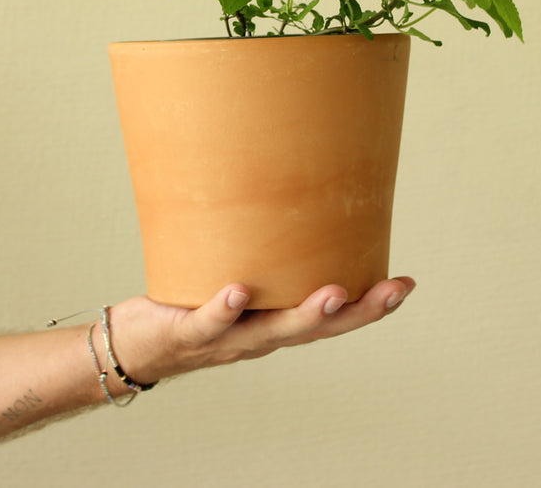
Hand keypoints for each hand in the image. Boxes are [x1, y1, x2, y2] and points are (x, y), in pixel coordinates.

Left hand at [107, 277, 414, 385]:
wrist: (134, 347)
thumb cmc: (188, 304)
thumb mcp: (232, 279)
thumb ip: (257, 254)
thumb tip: (283, 193)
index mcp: (275, 325)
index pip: (332, 322)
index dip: (370, 308)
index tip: (406, 286)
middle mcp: (258, 338)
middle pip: (315, 331)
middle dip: (358, 314)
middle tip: (393, 292)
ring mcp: (226, 339)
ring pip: (272, 332)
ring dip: (305, 316)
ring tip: (334, 294)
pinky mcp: (187, 333)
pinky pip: (209, 322)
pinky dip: (225, 308)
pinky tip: (240, 289)